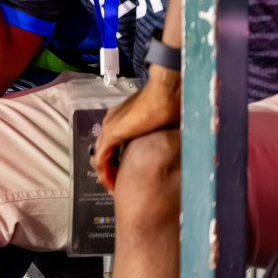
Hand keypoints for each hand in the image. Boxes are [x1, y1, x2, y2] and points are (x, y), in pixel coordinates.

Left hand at [91, 68, 180, 190]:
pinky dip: (105, 172)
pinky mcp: (112, 133)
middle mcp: (113, 121)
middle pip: (104, 150)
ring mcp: (110, 126)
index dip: (118, 160)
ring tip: (113, 187)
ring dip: (106, 173)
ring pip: (100, 156)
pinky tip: (110, 183)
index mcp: (124, 118)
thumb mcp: (167, 124)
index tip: (125, 173)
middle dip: (110, 169)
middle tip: (117, 183)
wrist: (167, 90)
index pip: (114, 143)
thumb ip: (166, 135)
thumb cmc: (170, 103)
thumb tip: (177, 145)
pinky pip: (101, 158)